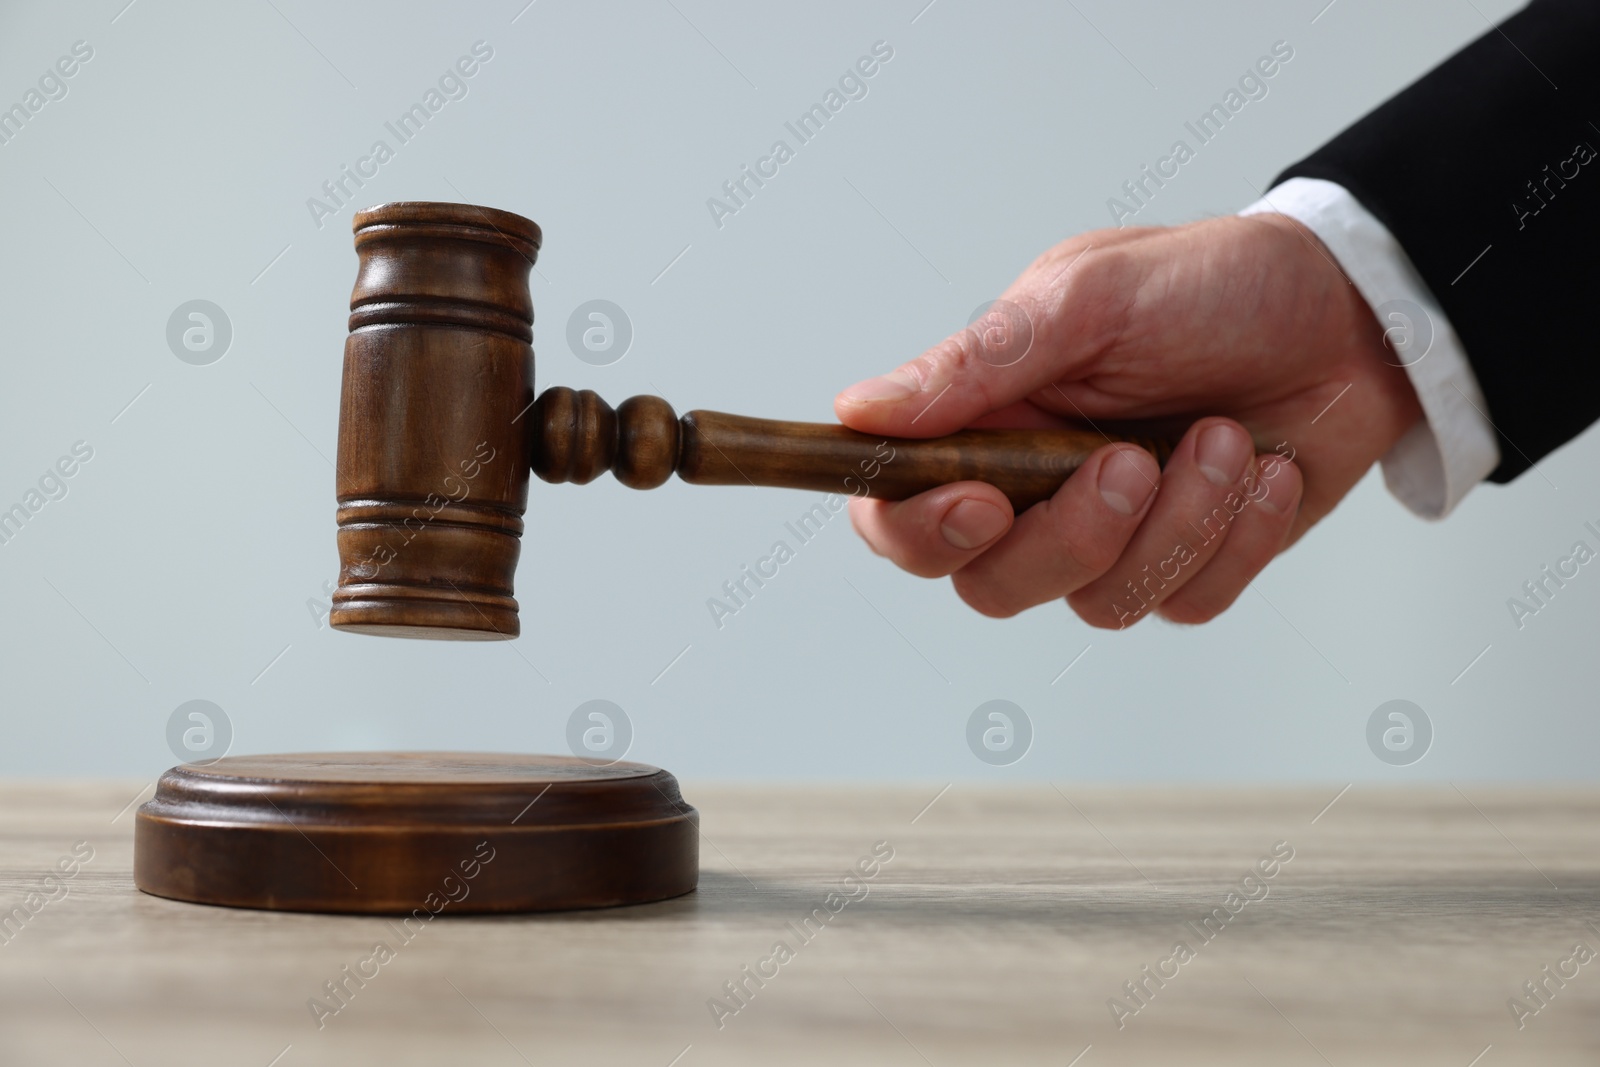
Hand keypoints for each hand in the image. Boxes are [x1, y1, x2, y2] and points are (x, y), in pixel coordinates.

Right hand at [834, 214, 1422, 626]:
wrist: (1354, 311)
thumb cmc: (1215, 284)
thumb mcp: (1088, 298)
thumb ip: (975, 364)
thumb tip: (859, 411)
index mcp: (989, 421)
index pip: (898, 511)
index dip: (919, 530)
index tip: (982, 501)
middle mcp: (1036, 489)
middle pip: (992, 585)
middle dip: (1068, 538)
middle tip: (1128, 463)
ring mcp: (1115, 535)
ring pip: (1098, 603)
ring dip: (1175, 524)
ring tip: (1223, 438)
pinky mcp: (1190, 561)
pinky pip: (1187, 601)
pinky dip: (1236, 537)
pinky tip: (1267, 469)